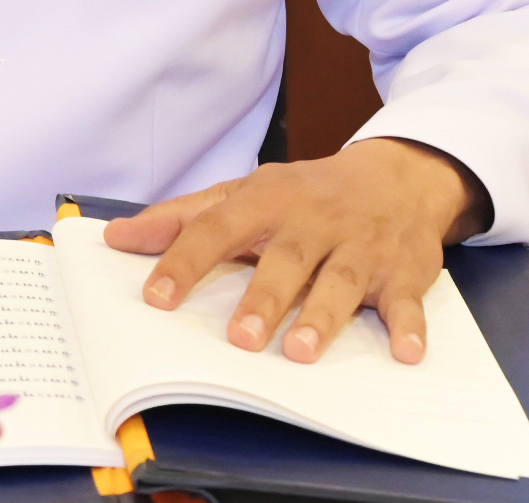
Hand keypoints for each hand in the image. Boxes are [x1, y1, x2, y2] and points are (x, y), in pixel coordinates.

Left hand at [103, 139, 492, 365]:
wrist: (398, 174)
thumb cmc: (308, 193)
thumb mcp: (246, 192)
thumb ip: (184, 216)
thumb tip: (118, 237)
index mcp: (268, 200)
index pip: (219, 227)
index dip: (185, 260)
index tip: (156, 296)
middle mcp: (315, 222)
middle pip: (286, 260)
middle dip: (263, 298)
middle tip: (239, 339)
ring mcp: (361, 247)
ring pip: (341, 282)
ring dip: (324, 317)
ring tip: (300, 353)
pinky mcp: (403, 272)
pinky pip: (407, 301)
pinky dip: (409, 326)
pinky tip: (405, 352)